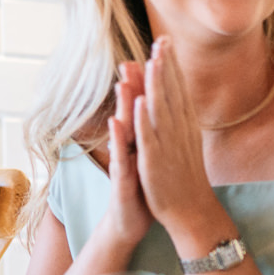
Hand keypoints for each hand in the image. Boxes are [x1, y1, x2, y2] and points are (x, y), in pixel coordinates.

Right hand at [95, 62, 151, 249]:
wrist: (131, 221)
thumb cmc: (143, 186)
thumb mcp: (150, 155)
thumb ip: (150, 130)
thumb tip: (156, 108)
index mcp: (142, 138)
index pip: (147, 104)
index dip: (150, 80)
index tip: (155, 53)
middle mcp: (130, 144)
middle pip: (133, 110)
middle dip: (133, 84)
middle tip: (132, 57)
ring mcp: (123, 159)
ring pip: (123, 128)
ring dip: (124, 104)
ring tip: (124, 80)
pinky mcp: (120, 178)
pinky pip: (119, 155)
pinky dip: (119, 138)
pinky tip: (116, 121)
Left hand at [132, 40, 228, 254]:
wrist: (191, 211)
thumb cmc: (184, 176)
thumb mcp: (184, 141)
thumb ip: (179, 118)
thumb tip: (175, 96)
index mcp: (185, 125)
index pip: (178, 89)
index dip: (171, 64)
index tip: (165, 39)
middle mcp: (179, 131)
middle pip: (172, 93)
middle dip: (166, 65)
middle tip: (161, 39)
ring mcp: (168, 146)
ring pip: (161, 110)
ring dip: (157, 85)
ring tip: (153, 60)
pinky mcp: (155, 162)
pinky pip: (149, 138)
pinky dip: (144, 119)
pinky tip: (140, 101)